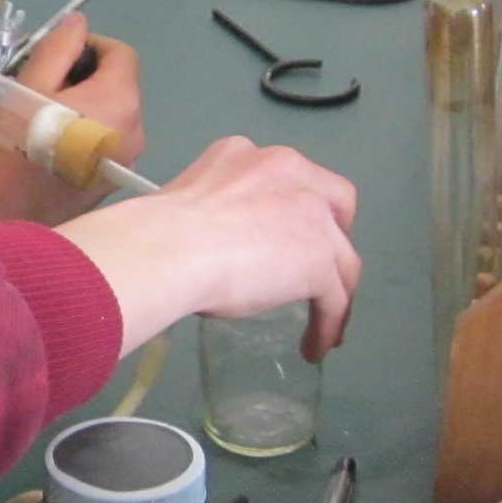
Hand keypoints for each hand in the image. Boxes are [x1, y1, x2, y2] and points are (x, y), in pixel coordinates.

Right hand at [0, 12, 144, 227]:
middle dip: (87, 76)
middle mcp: (136, 130)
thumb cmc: (14, 140)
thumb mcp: (31, 82)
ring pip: (115, 114)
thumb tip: (78, 24)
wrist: (0, 209)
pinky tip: (54, 142)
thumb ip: (60, 46)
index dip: (91, 45)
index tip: (59, 53)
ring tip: (46, 113)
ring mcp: (128, 160)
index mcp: (121, 100)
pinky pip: (108, 142)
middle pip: (120, 85)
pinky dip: (88, 132)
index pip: (122, 53)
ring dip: (87, 104)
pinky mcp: (113, 181)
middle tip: (45, 83)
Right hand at [58, 134, 358, 357]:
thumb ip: (215, 214)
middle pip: (335, 205)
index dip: (300, 208)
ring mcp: (312, 216)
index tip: (286, 239)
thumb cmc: (159, 231)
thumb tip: (208, 246)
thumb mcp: (189, 203)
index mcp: (249, 155)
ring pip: (341, 258)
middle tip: (316, 271)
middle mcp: (290, 172)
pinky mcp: (319, 259)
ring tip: (322, 325)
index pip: (292, 179)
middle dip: (333, 238)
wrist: (166, 248)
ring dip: (336, 292)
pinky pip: (335, 298)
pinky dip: (328, 325)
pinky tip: (314, 347)